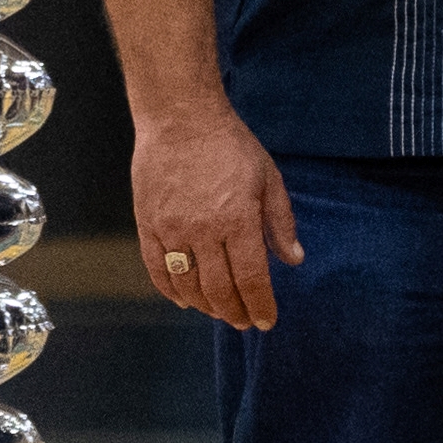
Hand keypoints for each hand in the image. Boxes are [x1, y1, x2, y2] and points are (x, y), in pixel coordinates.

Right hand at [134, 104, 302, 330]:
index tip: (267, 321)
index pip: (252, 278)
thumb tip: (294, 259)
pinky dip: (171, 292)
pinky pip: (157, 269)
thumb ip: (281, 221)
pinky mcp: (147, 224)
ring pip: (188, 285)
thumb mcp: (268, 177)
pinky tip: (185, 301)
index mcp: (238, 219)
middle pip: (220, 289)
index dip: (261, 305)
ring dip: (206, 307)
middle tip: (245, 323)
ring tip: (220, 313)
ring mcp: (171, 229)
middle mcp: (204, 230)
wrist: (181, 119)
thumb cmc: (231, 146)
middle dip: (235, 312)